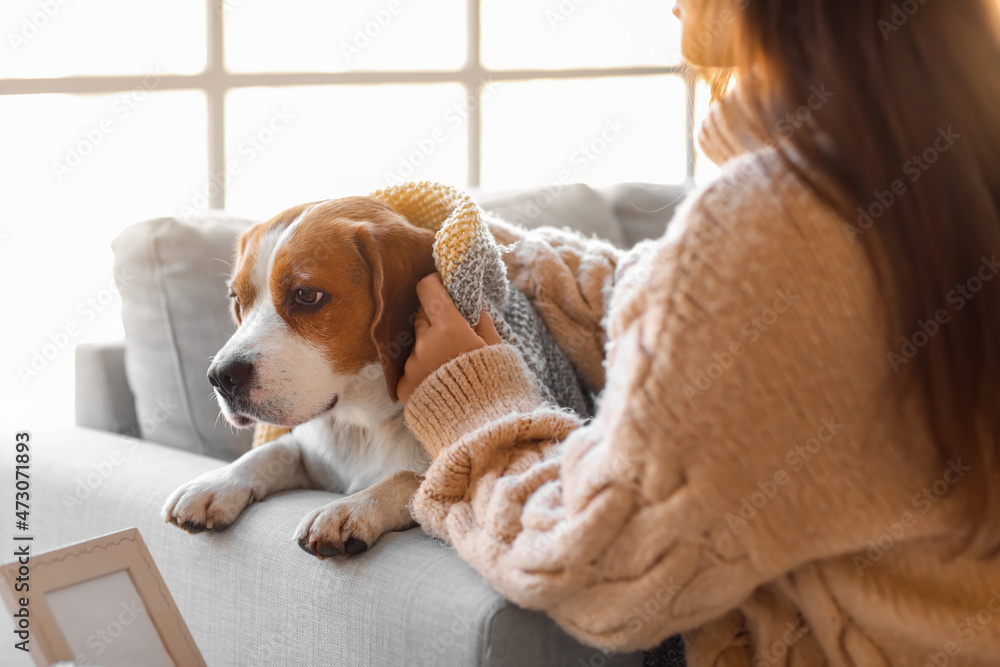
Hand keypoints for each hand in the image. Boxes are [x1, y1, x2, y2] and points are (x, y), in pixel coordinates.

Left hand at [397, 273, 502, 404]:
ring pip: (416, 343)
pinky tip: (440, 383)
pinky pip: (410, 368)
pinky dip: (422, 370)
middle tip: (454, 333)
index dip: (434, 284)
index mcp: (449, 328)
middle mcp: (424, 344)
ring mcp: (411, 366)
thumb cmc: (497, 385)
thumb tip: (472, 299)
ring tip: (450, 366)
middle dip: (436, 319)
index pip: (427, 289)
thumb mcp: (497, 346)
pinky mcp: (403, 387)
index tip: (442, 286)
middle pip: (422, 315)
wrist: (482, 431)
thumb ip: (481, 319)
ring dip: (429, 347)